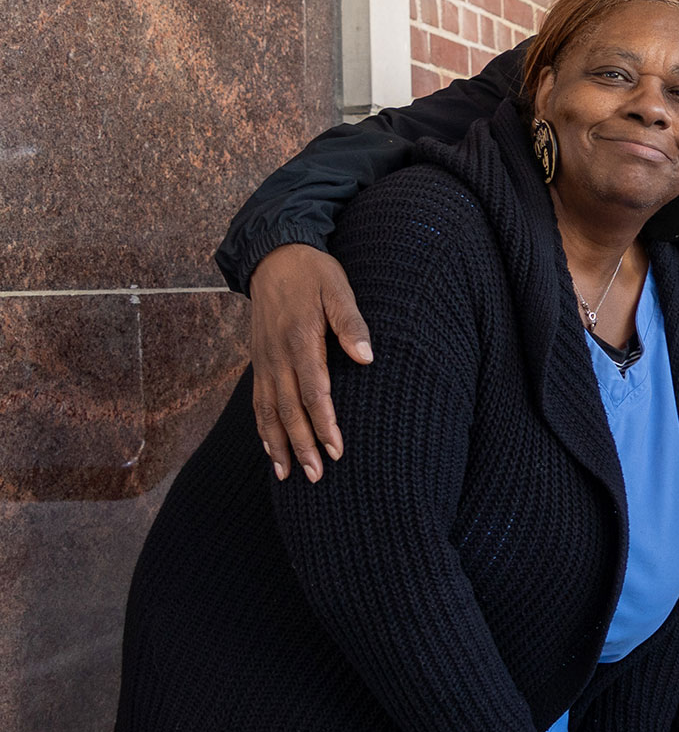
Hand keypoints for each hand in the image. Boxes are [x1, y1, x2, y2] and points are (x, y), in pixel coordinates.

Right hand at [249, 244, 372, 481]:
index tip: (337, 449)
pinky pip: (257, 401)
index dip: (324, 422)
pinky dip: (262, 428)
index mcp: (300, 340)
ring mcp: (264, 360)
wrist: (273, 255)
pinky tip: (270, 449)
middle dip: (302, 445)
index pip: (312, 391)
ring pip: (268, 411)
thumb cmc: (313, 273)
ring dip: (278, 445)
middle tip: (317, 476)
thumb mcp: (338, 288)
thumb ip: (351, 323)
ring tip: (289, 476)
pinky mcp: (259, 360)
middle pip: (288, 409)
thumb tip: (367, 357)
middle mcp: (277, 356)